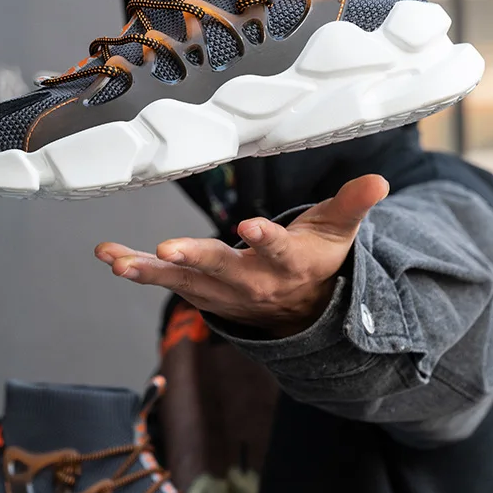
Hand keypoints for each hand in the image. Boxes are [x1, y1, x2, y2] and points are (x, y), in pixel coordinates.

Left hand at [95, 174, 387, 335]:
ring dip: (150, 272)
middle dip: (195, 261)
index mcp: (289, 262)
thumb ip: (352, 204)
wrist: (301, 310)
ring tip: (115, 262)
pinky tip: (111, 259)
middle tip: (165, 251)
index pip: (280, 250)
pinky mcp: (205, 295)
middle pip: (224, 270)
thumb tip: (380, 181)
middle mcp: (254, 281)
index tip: (250, 227)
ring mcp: (225, 293)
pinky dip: (141, 272)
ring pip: (186, 283)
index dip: (266, 239)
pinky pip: (169, 284)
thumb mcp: (338, 232)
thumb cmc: (318, 260)